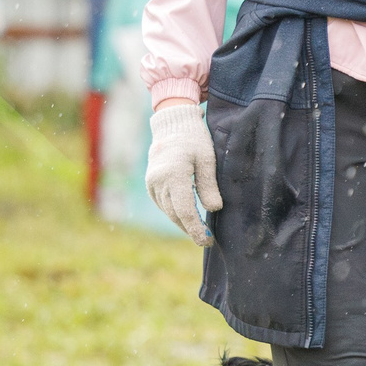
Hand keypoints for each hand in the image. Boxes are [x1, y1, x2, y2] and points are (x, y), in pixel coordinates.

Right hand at [146, 101, 221, 245]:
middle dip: (191, 230)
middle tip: (207, 240)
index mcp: (174, 174)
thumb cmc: (194, 139)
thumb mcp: (207, 159)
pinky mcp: (151, 184)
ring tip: (200, 233)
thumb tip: (214, 209)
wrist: (172, 125)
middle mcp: (159, 181)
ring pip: (168, 211)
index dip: (196, 228)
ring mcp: (152, 183)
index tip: (207, 240)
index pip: (184, 210)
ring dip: (183, 224)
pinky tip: (188, 219)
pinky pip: (164, 204)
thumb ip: (209, 185)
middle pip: (175, 214)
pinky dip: (176, 213)